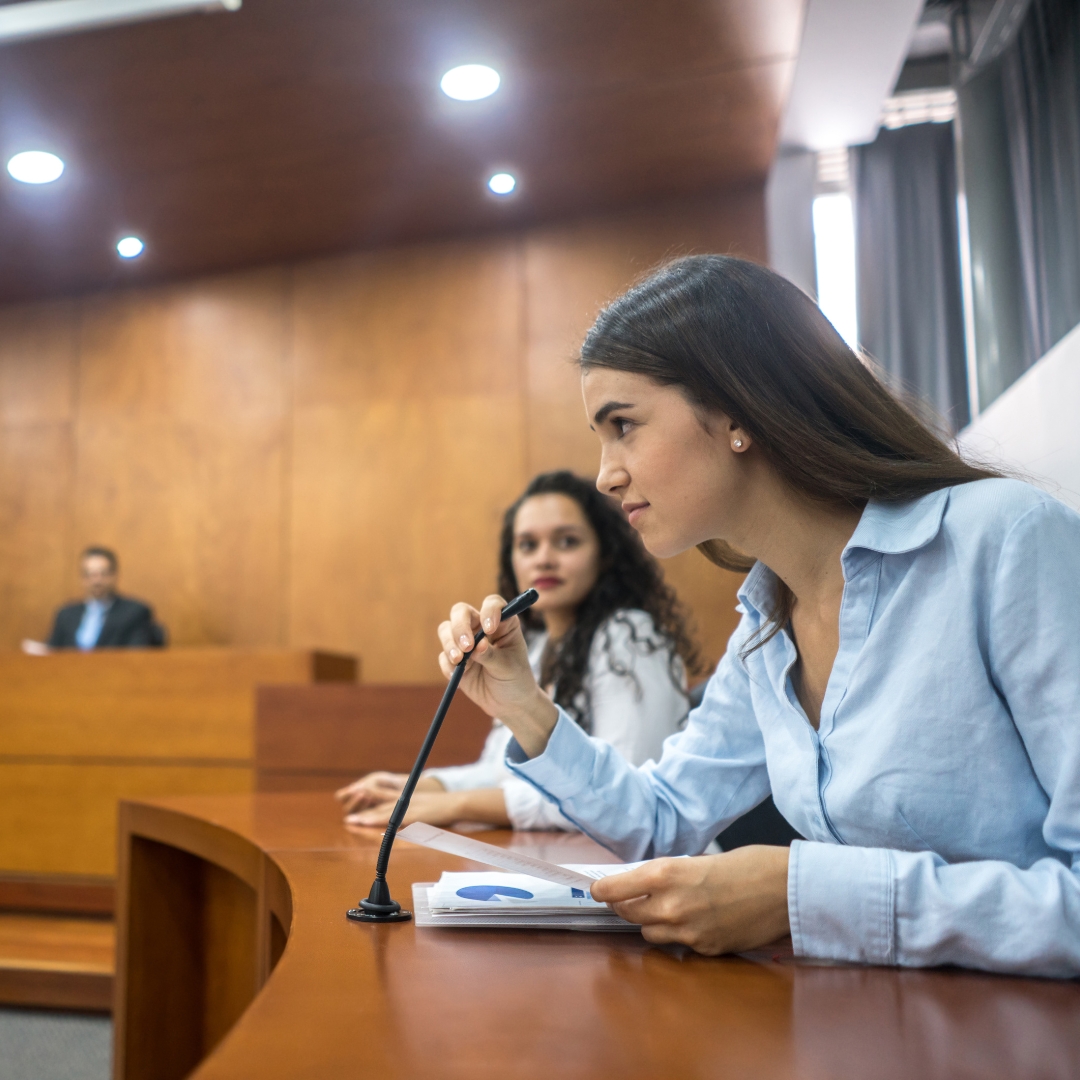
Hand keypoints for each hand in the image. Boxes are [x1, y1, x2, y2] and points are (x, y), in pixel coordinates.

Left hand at [344, 788, 509, 828]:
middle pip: (380, 806)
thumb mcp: (426, 807)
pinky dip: (383, 820)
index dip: (370, 807)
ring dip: (368, 816)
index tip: (356, 813)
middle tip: (348, 819)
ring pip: (384, 812)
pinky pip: (395, 818)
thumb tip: (405, 823)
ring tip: (353, 821)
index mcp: (407, 799)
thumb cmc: (444, 807)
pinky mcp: (415, 814)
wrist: (457, 803)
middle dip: (364, 812)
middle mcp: (405, 801)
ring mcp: (409, 807)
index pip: (385, 803)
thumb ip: (414, 813)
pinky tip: (374, 823)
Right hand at [438, 596, 557, 756]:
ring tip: (460, 661)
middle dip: (460, 627)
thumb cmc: (516, 680)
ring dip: (450, 644)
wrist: (509, 704)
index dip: (489, 611)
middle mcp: (481, 628)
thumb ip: (491, 655)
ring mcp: (466, 642)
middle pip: (461, 612)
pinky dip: (448, 665)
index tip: (490, 628)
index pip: (492, 604)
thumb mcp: (508, 667)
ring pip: (446, 630)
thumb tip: (476, 646)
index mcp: (502, 623)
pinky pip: (444, 657)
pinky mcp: (455, 659)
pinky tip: (459, 677)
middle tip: (467, 646)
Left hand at [589, 847, 790, 954]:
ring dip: (651, 922)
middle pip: (627, 914)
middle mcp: (670, 906)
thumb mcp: (696, 861)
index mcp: (665, 875)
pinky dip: (679, 934)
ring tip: (667, 908)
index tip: (597, 890)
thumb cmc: (746, 864)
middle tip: (628, 897)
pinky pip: (678, 944)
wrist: (785, 888)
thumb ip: (667, 876)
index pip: (614, 890)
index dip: (602, 891)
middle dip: (625, 906)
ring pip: (649, 933)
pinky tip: (696, 920)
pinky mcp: (705, 949)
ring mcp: (687, 932)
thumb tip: (641, 885)